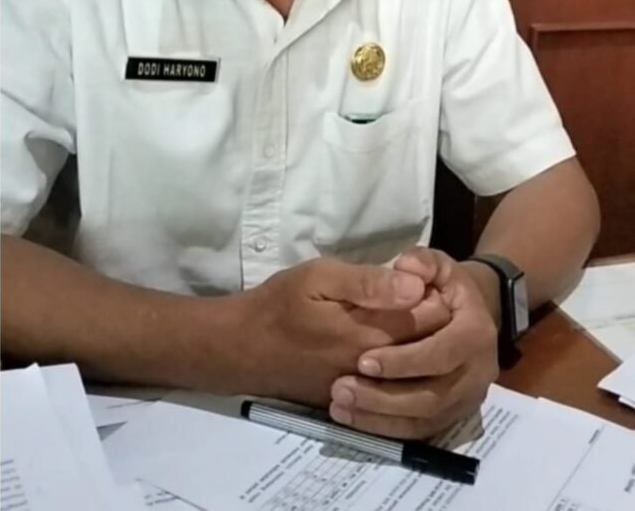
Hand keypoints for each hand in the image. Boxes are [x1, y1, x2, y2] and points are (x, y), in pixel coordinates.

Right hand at [237, 258, 450, 407]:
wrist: (243, 350)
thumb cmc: (281, 304)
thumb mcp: (319, 277)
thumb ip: (368, 283)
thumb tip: (414, 285)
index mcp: (369, 332)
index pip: (431, 315)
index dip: (437, 292)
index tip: (426, 276)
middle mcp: (375, 367)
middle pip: (431, 345)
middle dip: (437, 320)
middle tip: (426, 296)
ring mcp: (367, 390)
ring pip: (418, 371)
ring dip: (425, 347)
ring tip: (410, 322)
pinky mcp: (355, 403)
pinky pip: (396, 390)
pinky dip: (405, 370)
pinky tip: (394, 349)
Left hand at [329, 249, 498, 438]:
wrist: (468, 311)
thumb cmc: (443, 286)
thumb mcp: (436, 265)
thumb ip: (421, 262)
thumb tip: (405, 267)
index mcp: (475, 333)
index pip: (441, 353)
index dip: (403, 361)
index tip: (362, 360)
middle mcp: (478, 372)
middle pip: (431, 395)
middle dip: (384, 396)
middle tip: (340, 389)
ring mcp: (467, 399)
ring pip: (424, 420)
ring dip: (380, 417)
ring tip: (338, 406)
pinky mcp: (453, 416)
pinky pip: (420, 432)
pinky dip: (386, 429)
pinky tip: (352, 419)